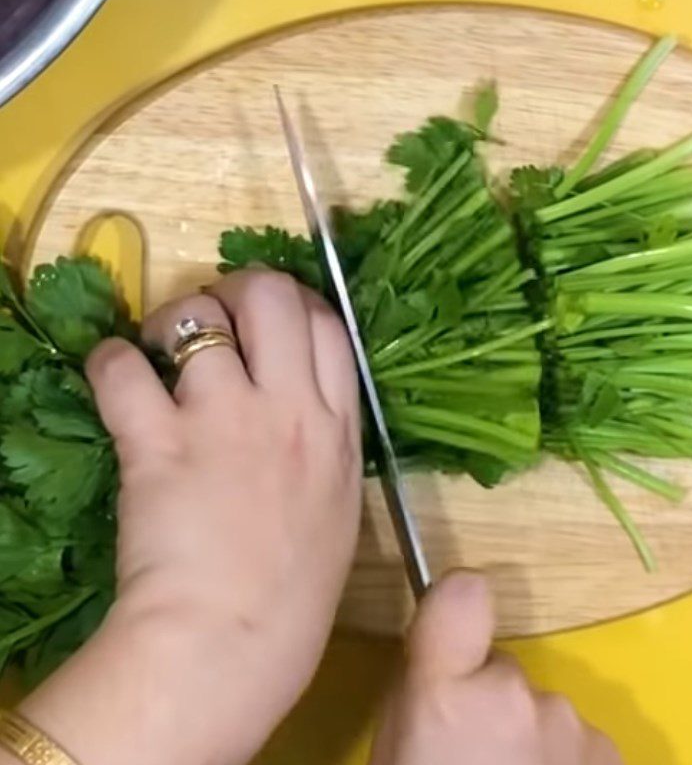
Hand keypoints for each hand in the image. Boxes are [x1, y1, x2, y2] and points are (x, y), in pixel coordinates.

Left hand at [18, 270, 361, 764]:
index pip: (330, 326)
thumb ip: (325, 444)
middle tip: (214, 318)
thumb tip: (296, 402)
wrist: (232, 645)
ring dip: (170, 321)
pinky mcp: (160, 442)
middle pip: (273, 296)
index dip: (299, 303)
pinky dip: (110, 364)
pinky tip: (113, 378)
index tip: (270, 317)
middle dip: (238, 290)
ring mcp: (225, 420)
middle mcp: (288, 408)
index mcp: (338, 429)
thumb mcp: (336, 507)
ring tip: (157, 349)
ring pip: (196, 317)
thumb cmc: (294, 591)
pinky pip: (123, 368)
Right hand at [370, 571, 621, 764]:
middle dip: (493, 706)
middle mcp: (517, 694)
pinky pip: (575, 744)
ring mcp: (572, 728)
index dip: (460, 603)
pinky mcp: (610, 760)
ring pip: (543, 712)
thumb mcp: (401, 748)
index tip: (455, 631)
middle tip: (476, 763)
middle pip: (504, 672)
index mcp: (446, 692)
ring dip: (531, 741)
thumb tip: (444, 663)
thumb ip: (425, 694)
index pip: (465, 593)